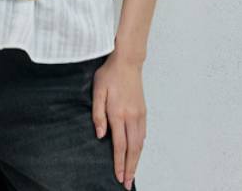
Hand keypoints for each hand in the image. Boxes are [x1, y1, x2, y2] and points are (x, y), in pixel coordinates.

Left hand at [91, 52, 145, 188]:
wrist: (127, 62)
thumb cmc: (109, 74)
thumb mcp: (97, 90)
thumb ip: (97, 113)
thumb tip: (100, 135)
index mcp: (118, 113)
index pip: (119, 145)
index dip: (118, 163)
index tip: (118, 177)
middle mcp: (131, 116)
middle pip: (132, 149)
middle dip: (130, 167)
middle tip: (126, 183)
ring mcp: (139, 114)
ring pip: (140, 144)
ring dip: (136, 160)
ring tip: (132, 173)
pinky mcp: (143, 111)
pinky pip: (143, 134)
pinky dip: (140, 147)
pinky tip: (137, 152)